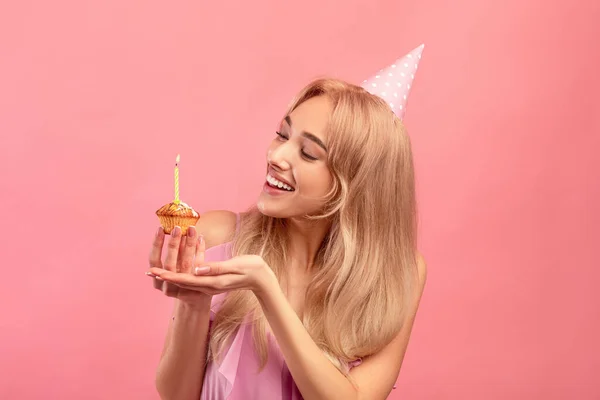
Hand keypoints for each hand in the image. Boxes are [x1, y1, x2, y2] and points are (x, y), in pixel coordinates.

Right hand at [147, 225, 211, 305]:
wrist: (196, 298)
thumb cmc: (184, 277)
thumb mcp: (176, 266)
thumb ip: (175, 251)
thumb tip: (175, 228)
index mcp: (158, 279)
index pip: (154, 260)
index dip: (156, 244)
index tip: (161, 229)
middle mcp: (168, 284)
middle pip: (170, 263)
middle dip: (173, 244)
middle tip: (177, 227)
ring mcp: (183, 287)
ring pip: (186, 264)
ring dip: (188, 245)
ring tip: (191, 229)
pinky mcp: (198, 286)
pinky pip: (200, 266)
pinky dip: (200, 251)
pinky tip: (201, 238)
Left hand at [147, 254, 276, 296]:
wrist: (262, 279)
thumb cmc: (252, 269)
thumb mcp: (235, 266)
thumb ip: (216, 268)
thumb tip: (197, 269)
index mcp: (213, 282)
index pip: (186, 279)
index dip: (169, 275)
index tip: (154, 271)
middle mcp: (209, 286)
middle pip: (183, 282)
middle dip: (166, 276)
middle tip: (149, 271)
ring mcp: (211, 286)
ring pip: (187, 281)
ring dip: (172, 275)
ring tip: (158, 271)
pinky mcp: (213, 283)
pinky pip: (194, 279)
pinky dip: (183, 274)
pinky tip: (178, 269)